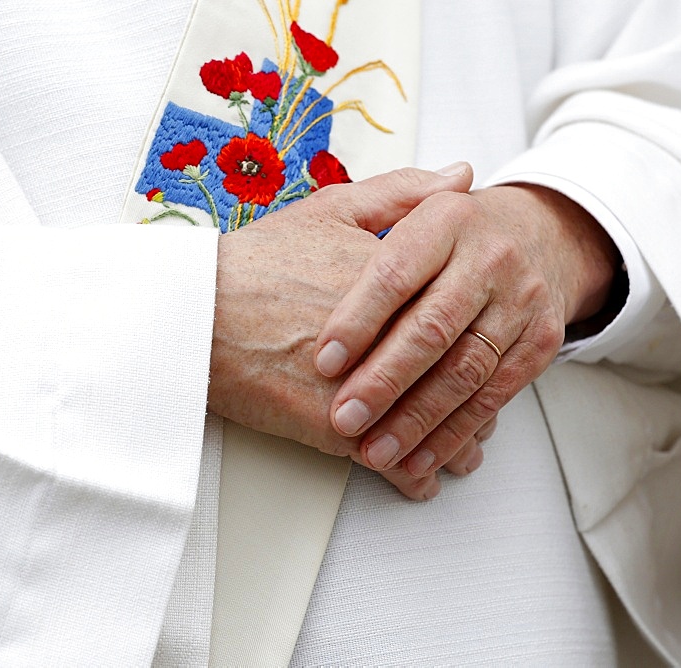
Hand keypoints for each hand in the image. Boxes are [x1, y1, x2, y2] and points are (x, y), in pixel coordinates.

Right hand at [207, 166, 473, 497]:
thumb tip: (462, 177)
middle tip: (482, 413)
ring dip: (452, 443)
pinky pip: (393, 461)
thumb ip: (402, 193)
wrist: (194, 312)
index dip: (482, 341)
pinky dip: (412, 475)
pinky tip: (419, 480)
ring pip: (433, 426)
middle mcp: (395, 337)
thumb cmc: (255, 263)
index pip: (465, 319)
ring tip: (461, 452)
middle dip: (475, 402)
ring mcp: (370, 387)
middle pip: (458, 377)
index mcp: (402, 284)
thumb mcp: (331, 210)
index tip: (486, 351)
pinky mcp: (338, 428)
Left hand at [313, 184, 620, 489]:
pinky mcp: (541, 342)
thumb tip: (335, 213)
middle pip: (432, 329)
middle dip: (384, 381)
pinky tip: (418, 458)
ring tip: (375, 451)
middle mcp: (490, 258)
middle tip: (345, 418)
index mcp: (446, 219)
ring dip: (416, 420)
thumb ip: (377, 201)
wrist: (542, 235)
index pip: (395, 274)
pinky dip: (453, 434)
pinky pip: (494, 396)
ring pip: (465, 370)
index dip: (357, 320)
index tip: (324, 361)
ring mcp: (520, 302)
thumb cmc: (452, 231)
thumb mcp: (410, 201)